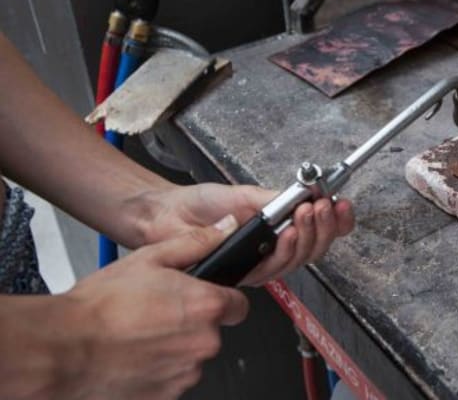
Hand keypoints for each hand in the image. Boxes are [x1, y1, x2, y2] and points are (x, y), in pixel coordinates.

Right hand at [59, 217, 246, 399]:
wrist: (64, 347)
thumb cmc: (101, 307)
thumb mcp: (150, 259)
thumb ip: (197, 243)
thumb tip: (226, 230)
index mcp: (206, 306)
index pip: (239, 306)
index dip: (222, 300)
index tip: (205, 299)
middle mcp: (204, 342)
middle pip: (212, 332)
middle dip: (191, 324)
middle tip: (157, 314)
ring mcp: (186, 373)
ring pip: (190, 357)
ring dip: (173, 348)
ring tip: (139, 335)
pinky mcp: (168, 395)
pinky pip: (172, 379)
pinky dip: (158, 370)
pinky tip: (134, 356)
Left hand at [134, 184, 353, 285]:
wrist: (165, 216)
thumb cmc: (198, 204)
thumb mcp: (243, 193)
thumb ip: (275, 198)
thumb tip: (305, 195)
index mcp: (279, 227)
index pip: (318, 230)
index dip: (337, 221)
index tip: (343, 204)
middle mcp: (274, 248)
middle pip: (316, 248)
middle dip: (324, 227)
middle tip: (323, 206)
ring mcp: (261, 263)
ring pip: (300, 260)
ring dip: (308, 235)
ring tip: (307, 214)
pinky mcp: (246, 275)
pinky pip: (275, 269)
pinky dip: (286, 249)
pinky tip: (288, 233)